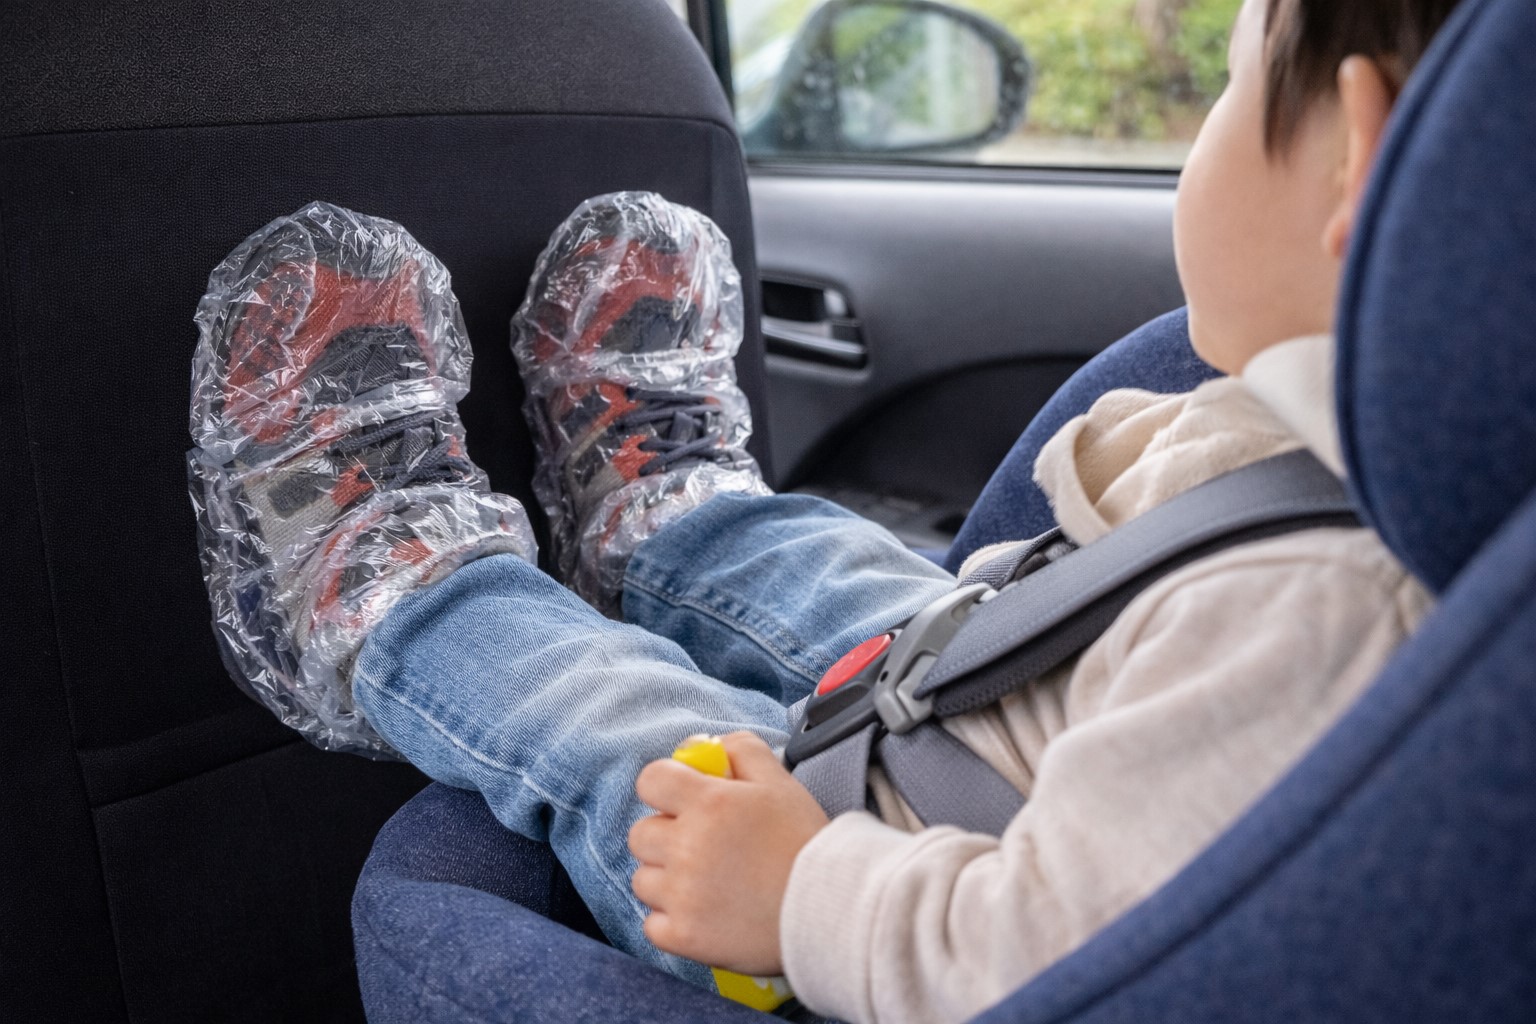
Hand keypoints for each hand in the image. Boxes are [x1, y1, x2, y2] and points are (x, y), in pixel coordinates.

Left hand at [630, 731, 828, 975]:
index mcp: (709, 804)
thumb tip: (706, 745)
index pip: (650, 780)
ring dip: (666, 880)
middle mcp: (688, 848)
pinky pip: (652, 925)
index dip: (665, 787)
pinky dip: (672, 921)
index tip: (681, 800)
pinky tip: (704, 914)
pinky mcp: (685, 936)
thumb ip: (742, 750)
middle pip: (640, 834)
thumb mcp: (780, 782)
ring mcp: (683, 896)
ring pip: (643, 880)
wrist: (832, 910)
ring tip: (706, 883)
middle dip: (664, 836)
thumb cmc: (805, 844)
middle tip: (699, 845)